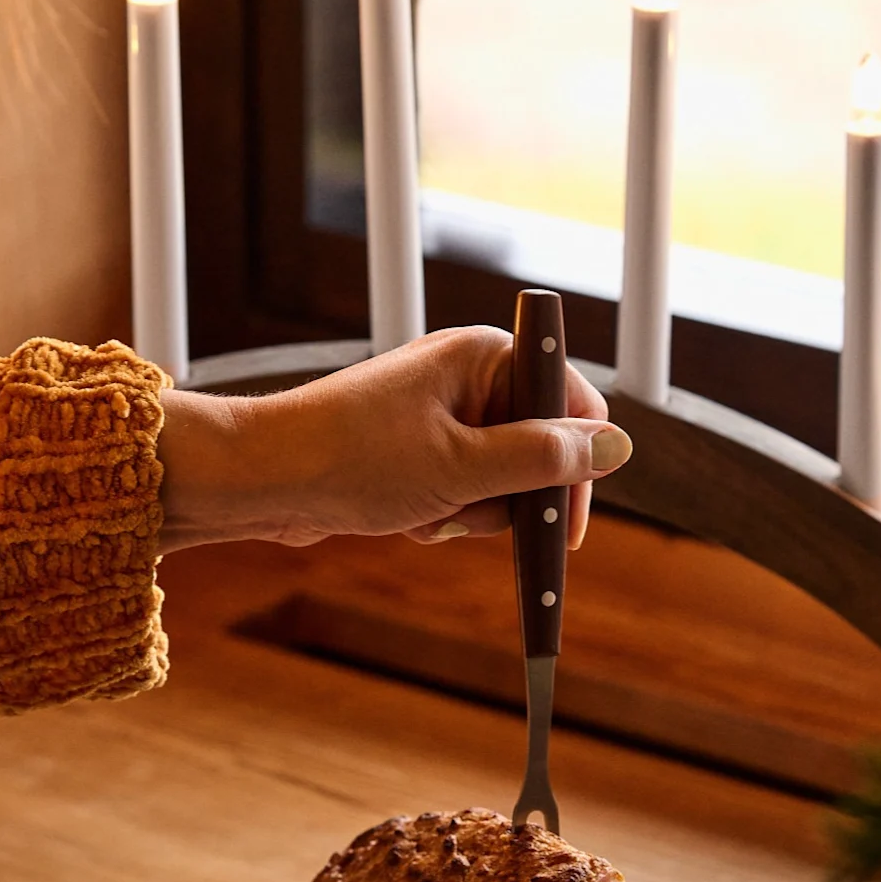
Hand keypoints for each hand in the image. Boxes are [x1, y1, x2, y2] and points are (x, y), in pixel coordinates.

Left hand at [156, 326, 631, 553]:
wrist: (264, 480)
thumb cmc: (354, 460)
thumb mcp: (462, 468)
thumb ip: (544, 459)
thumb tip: (616, 447)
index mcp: (485, 355)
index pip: (571, 404)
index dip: (578, 466)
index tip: (564, 526)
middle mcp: (469, 376)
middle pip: (539, 448)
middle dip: (511, 498)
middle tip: (473, 518)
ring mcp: (443, 414)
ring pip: (501, 480)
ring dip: (473, 513)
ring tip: (425, 514)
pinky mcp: (419, 449)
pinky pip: (463, 491)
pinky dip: (443, 515)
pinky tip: (407, 519)